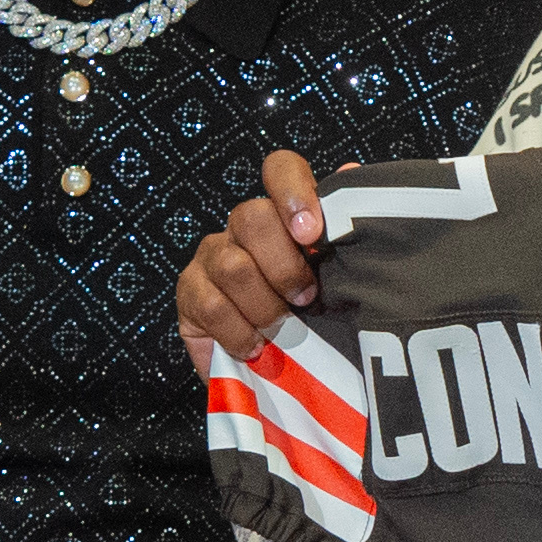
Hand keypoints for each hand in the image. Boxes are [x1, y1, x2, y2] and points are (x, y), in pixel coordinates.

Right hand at [180, 150, 330, 371]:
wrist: (281, 371)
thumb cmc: (317, 319)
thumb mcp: (341, 281)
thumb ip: (346, 233)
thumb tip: (352, 172)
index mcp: (283, 214)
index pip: (280, 170)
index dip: (293, 192)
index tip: (312, 235)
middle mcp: (242, 227)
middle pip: (251, 217)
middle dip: (284, 265)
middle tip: (307, 297)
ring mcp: (212, 257)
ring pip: (233, 266)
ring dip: (266, 305)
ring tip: (283, 330)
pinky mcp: (189, 293)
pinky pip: (212, 306)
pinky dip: (240, 332)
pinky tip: (256, 346)